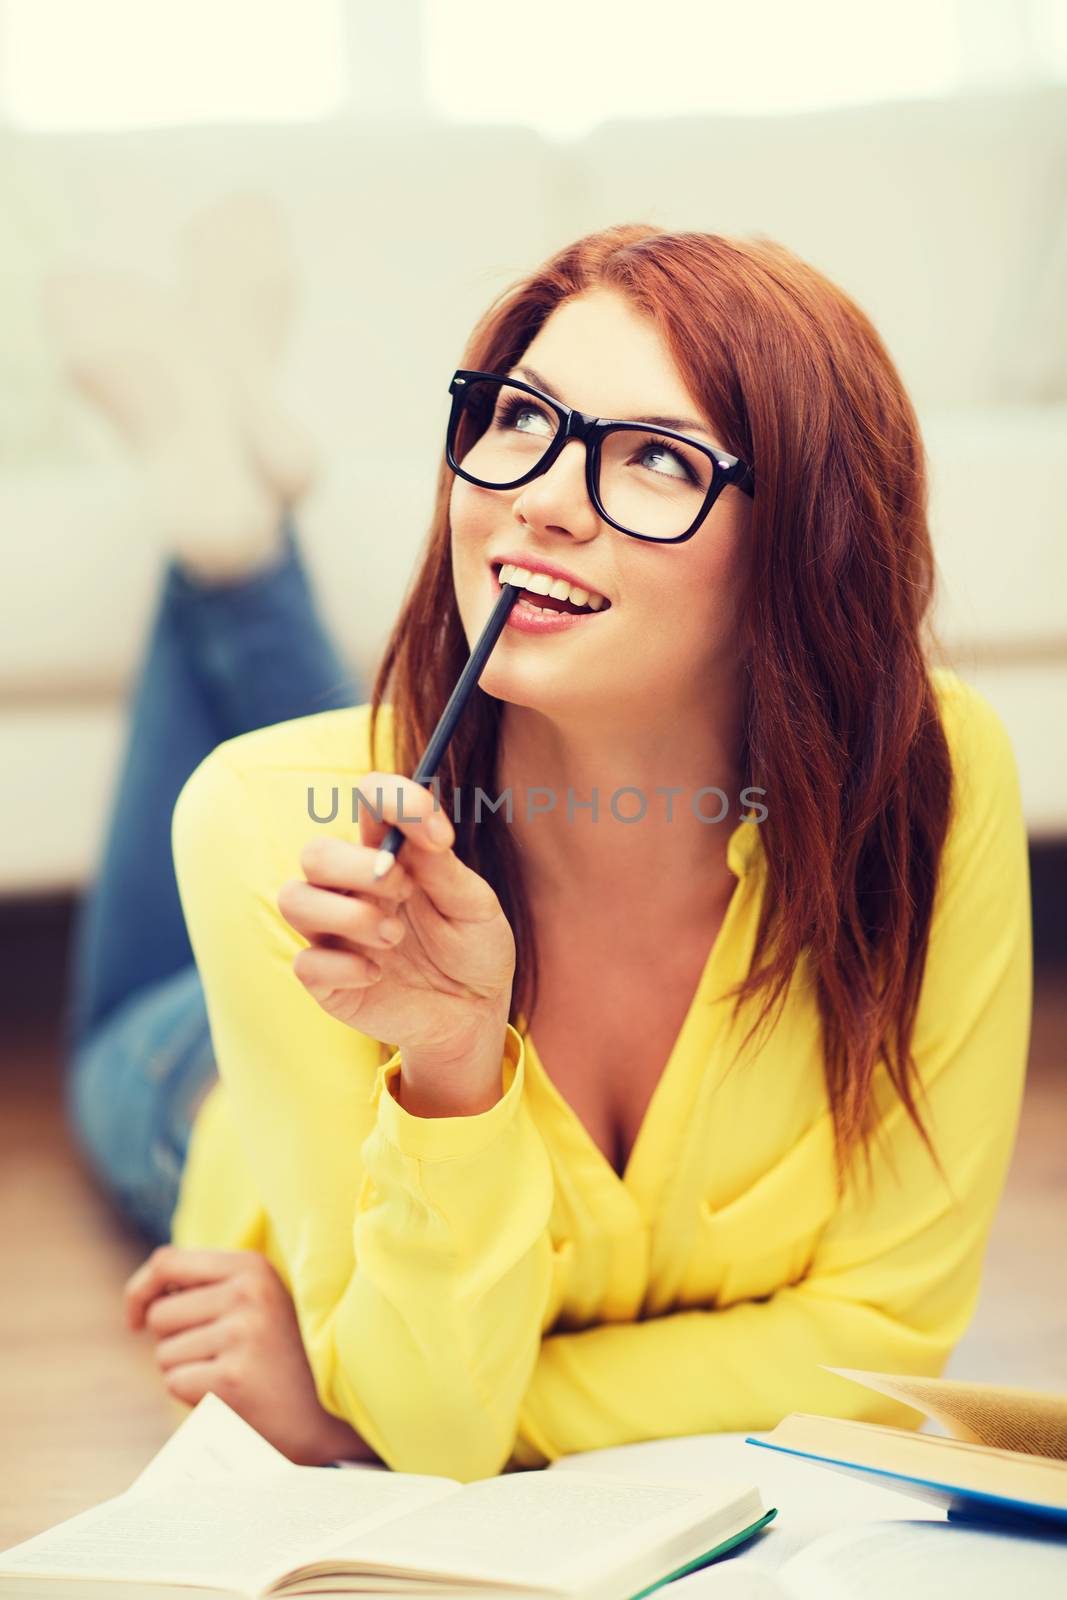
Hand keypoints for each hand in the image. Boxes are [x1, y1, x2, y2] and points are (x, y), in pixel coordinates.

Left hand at [124, 1245, 379, 1465]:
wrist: (329, 1415)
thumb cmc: (280, 1357)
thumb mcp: (257, 1303)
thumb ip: (207, 1288)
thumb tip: (143, 1296)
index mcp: (251, 1267)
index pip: (166, 1261)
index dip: (140, 1291)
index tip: (134, 1319)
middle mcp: (247, 1293)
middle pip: (160, 1315)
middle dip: (174, 1342)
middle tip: (219, 1358)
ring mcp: (241, 1334)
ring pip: (163, 1355)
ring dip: (184, 1372)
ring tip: (231, 1376)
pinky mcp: (231, 1378)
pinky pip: (174, 1384)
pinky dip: (191, 1398)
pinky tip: (230, 1398)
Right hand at [279, 771, 515, 1087]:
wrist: (471, 1016)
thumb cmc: (473, 950)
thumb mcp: (475, 908)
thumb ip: (446, 870)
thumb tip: (423, 831)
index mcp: (390, 855)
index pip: (370, 802)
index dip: (392, 800)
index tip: (438, 833)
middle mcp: (352, 888)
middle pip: (316, 852)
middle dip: (355, 867)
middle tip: (404, 891)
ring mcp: (334, 932)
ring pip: (294, 899)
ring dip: (346, 915)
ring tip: (393, 937)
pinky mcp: (326, 978)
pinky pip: (305, 961)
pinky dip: (344, 966)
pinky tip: (379, 975)